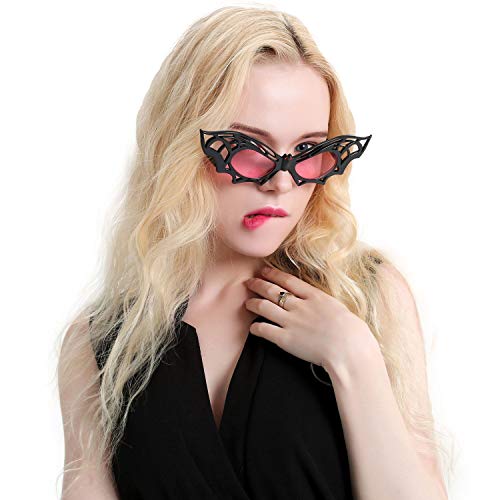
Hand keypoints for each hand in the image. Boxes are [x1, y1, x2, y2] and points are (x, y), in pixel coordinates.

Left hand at [244, 266, 378, 370]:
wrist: (349, 348)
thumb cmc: (352, 331)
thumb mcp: (338, 308)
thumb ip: (323, 303)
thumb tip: (318, 302)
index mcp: (314, 296)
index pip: (288, 280)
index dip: (273, 274)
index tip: (264, 271)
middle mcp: (299, 305)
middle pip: (272, 291)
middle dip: (258, 285)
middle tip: (249, 282)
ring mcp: (291, 321)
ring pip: (264, 307)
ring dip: (253, 304)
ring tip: (247, 303)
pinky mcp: (285, 339)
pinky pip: (265, 330)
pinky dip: (256, 327)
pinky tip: (253, 327)